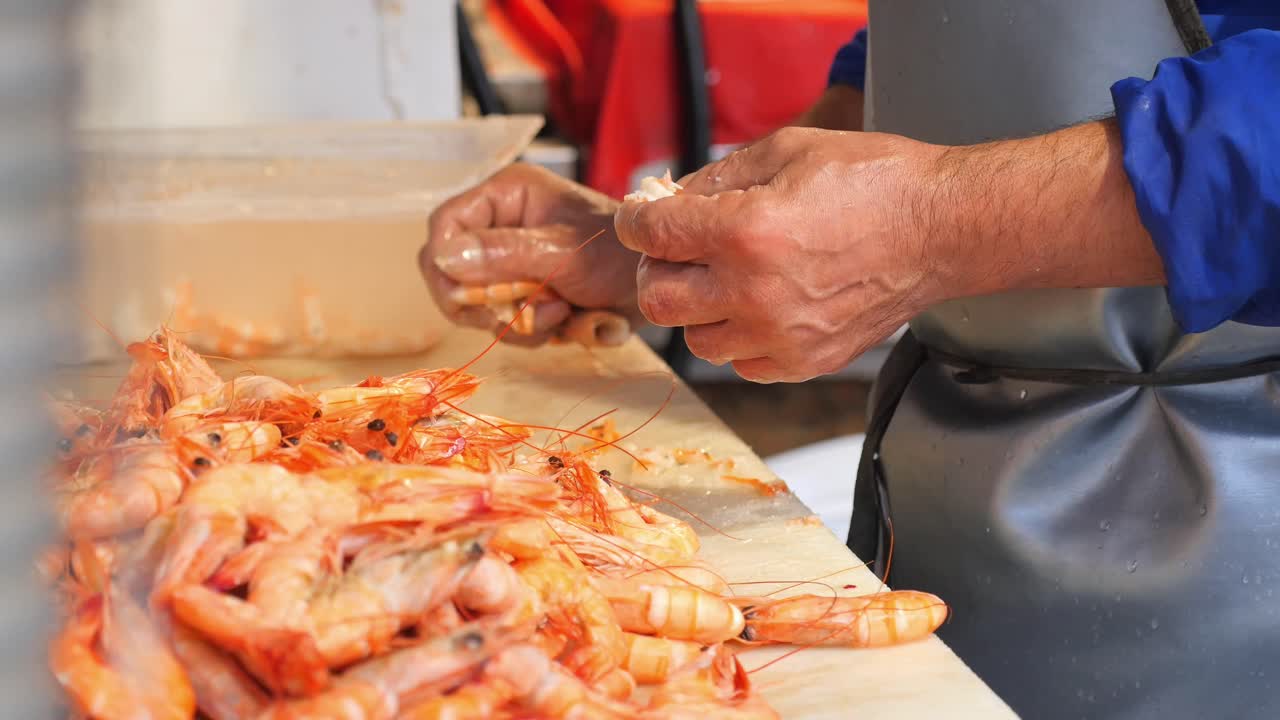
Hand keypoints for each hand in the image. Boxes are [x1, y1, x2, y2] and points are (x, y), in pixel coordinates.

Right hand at [421, 163, 642, 345]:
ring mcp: (515, 263)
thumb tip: (443, 258)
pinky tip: (573, 320)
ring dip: (522, 322)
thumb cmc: (620, 252)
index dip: (444, 264)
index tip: (461, 297)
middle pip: (455, 273)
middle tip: (528, 315)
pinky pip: (510, 323)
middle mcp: (503, 226)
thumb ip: (504, 254)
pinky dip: (539, 331)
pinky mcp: (529, 294)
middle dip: (489, 304)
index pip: (445, 225)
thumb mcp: (562, 252)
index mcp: (507, 197)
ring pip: (482, 306)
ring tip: (564, 313)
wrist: (662, 284)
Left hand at [615, 121, 1165, 382]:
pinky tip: (759, 306)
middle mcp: (755, 292)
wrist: (940, 230)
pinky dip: (738, 337)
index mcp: (745, 232)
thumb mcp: (786, 150)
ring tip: (724, 279)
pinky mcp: (803, 361)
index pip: (649, 235)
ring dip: (697, 308)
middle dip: (656, 269)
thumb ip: (715, 177)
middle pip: (656, 299)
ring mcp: (780, 335)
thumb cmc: (872, 181)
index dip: (635, 219)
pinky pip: (740, 363)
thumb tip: (666, 200)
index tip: (641, 216)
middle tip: (677, 251)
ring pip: (694, 339)